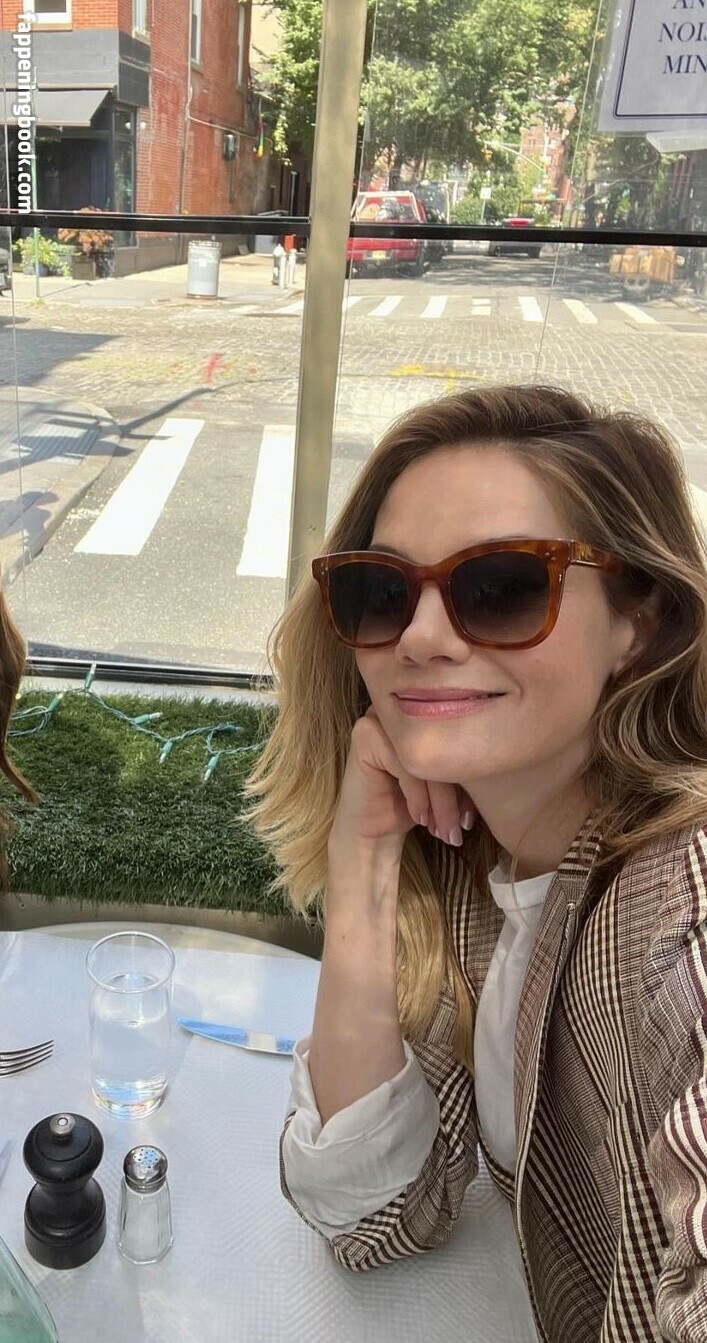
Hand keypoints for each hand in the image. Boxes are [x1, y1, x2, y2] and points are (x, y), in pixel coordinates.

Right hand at [328, 704, 476, 856]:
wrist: (372, 829)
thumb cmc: (414, 804)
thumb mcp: (448, 786)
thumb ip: (468, 769)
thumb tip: (498, 768)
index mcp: (428, 711)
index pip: (459, 741)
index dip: (470, 780)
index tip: (472, 818)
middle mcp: (404, 708)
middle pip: (443, 750)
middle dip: (454, 797)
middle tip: (458, 830)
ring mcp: (381, 717)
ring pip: (426, 760)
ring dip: (440, 803)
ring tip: (444, 831)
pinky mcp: (366, 735)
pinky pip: (405, 767)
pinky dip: (417, 797)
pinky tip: (419, 818)